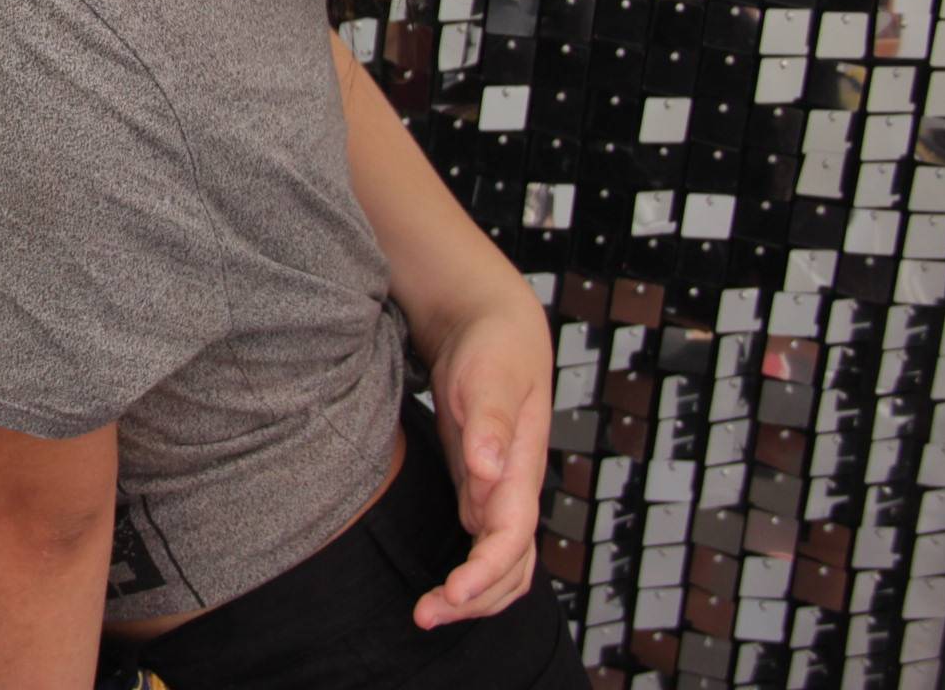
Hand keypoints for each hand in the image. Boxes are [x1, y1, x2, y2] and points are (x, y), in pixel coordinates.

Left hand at [414, 298, 551, 627]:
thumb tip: (487, 471)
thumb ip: (488, 422)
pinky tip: (440, 588)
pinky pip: (484, 547)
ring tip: (427, 612)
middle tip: (424, 616)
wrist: (495, 328)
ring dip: (473, 596)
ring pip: (501, 564)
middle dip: (475, 600)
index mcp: (520, 469)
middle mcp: (514, 490)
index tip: (451, 595)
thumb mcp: (486, 376)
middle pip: (511, 567)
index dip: (485, 573)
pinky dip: (469, 576)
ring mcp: (498, 492)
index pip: (511, 538)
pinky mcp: (480, 487)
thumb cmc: (492, 349)